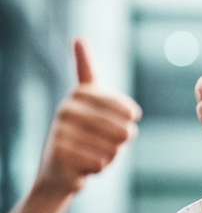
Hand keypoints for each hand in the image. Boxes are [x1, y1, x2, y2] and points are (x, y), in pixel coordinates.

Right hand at [36, 39, 140, 194]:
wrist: (59, 173)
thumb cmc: (86, 137)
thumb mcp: (94, 106)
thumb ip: (91, 76)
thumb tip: (77, 38)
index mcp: (80, 94)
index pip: (123, 107)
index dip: (129, 116)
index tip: (131, 117)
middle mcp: (67, 109)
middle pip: (123, 129)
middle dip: (121, 141)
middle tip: (107, 144)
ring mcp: (61, 131)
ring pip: (113, 148)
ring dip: (110, 155)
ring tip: (93, 153)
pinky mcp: (59, 154)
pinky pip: (100, 162)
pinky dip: (99, 167)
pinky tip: (85, 166)